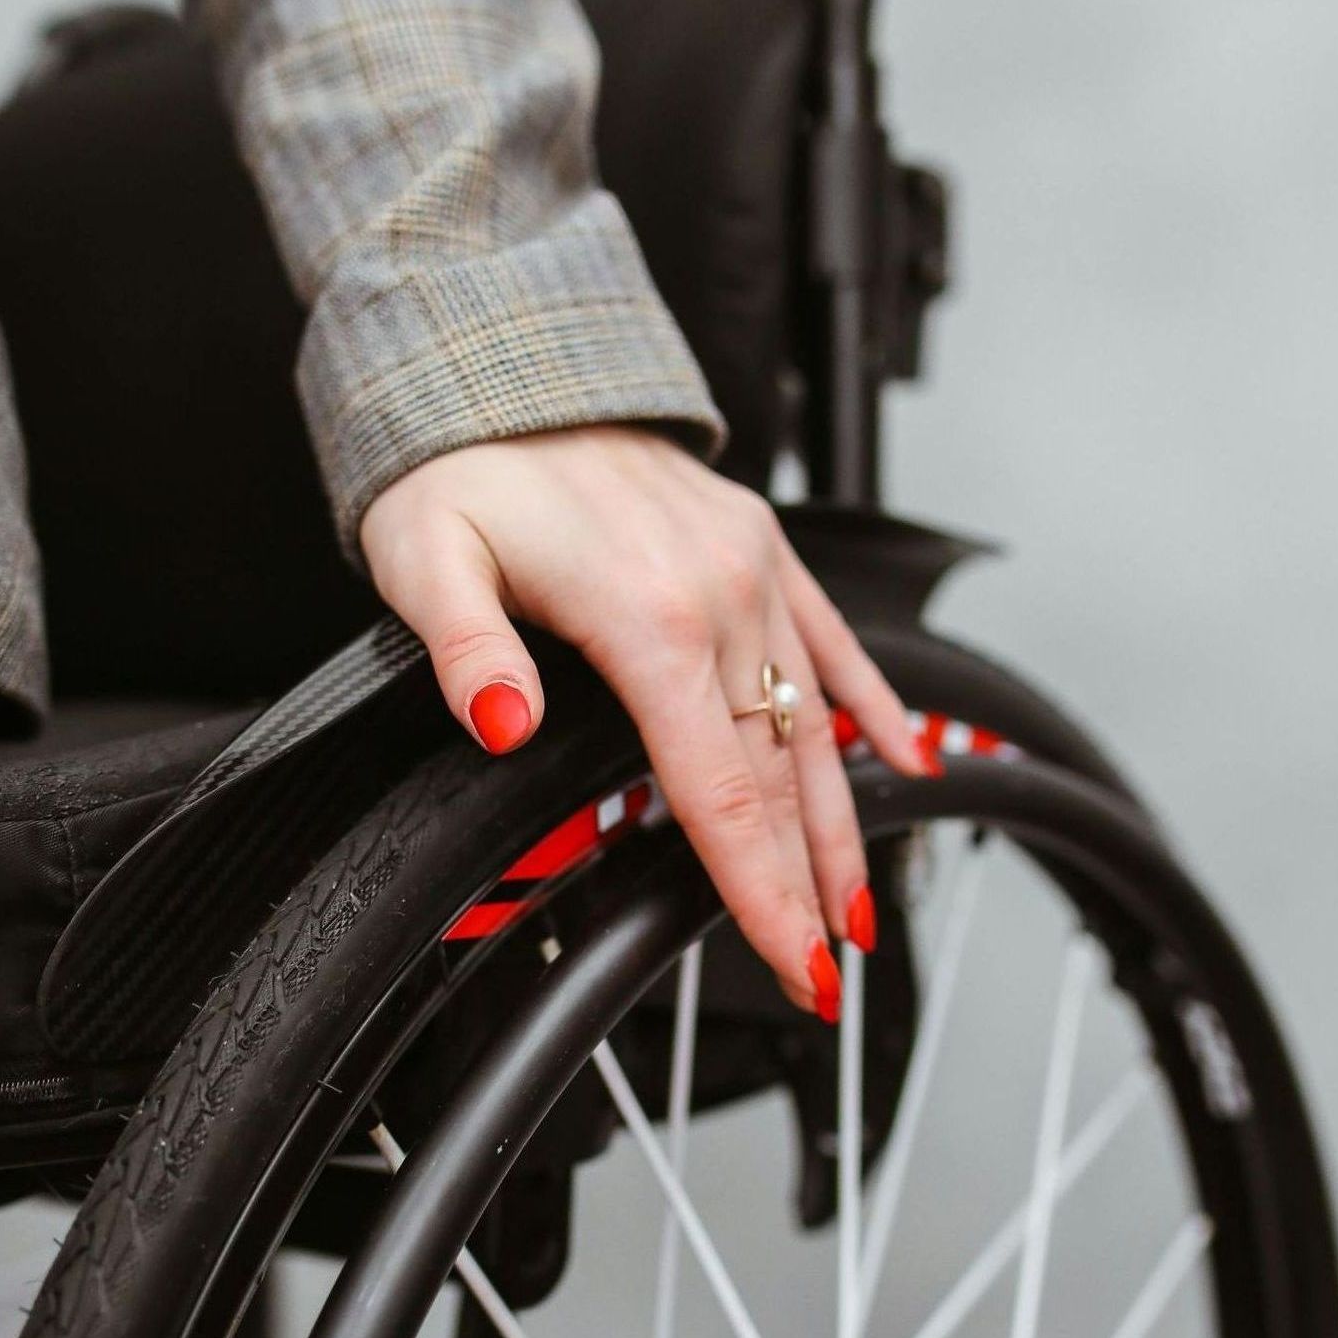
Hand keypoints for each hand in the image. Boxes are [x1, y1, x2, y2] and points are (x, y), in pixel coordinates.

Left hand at [360, 426, 924, 1016]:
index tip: (793, 962)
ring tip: (860, 909)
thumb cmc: (460, 470)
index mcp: (648, 618)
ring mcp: (752, 572)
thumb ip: (467, 651)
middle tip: (829, 975)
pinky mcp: (761, 551)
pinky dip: (874, 708)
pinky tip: (909, 763)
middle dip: (808, 887)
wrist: (504, 362)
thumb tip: (504, 723)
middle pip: (778, 779)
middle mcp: (720, 596)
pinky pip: (834, 643)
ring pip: (816, 726)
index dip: (758, 892)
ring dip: (844, 826)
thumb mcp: (428, 559)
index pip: (718, 793)